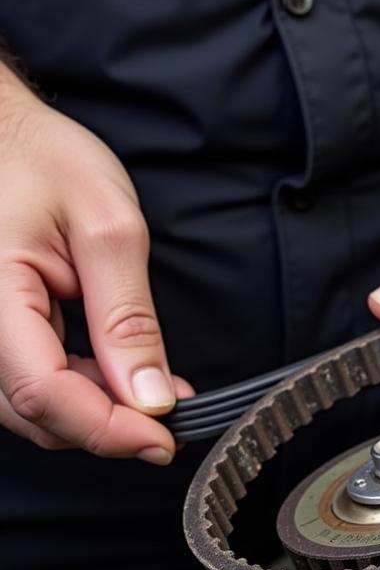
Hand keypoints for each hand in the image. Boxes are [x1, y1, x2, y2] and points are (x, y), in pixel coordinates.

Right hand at [0, 69, 189, 462]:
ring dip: (98, 413)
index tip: (164, 438)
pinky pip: (31, 382)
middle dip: (110, 426)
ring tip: (156, 392)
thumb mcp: (108, 228)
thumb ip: (128, 317)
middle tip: (172, 414)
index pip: (41, 393)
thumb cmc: (44, 160)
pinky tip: (121, 376)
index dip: (108, 429)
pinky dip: (81, 392)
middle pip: (35, 413)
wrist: (2, 131)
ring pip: (32, 409)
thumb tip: (151, 396)